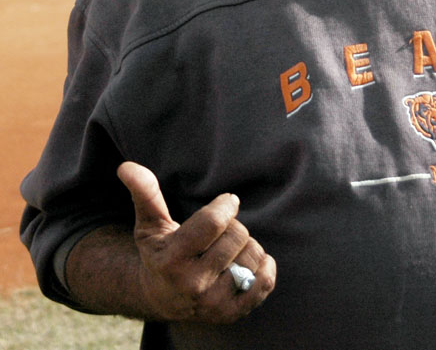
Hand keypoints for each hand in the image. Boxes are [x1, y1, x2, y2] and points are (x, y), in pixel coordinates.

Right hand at [117, 161, 275, 322]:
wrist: (164, 297)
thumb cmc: (160, 251)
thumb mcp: (150, 224)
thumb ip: (144, 194)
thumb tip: (126, 166)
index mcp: (170, 260)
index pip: (215, 222)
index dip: (226, 204)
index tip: (226, 202)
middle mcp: (191, 284)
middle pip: (237, 235)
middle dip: (233, 226)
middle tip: (219, 233)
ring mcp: (213, 302)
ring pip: (253, 254)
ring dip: (246, 246)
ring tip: (227, 251)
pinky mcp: (232, 313)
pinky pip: (265, 280)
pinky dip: (264, 266)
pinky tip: (245, 264)